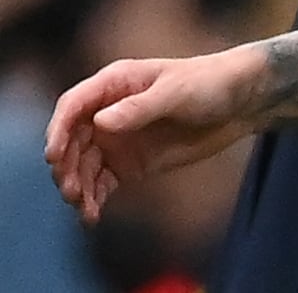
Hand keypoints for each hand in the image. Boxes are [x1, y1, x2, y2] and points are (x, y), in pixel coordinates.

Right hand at [45, 49, 262, 222]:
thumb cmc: (209, 83)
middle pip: (71, 141)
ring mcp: (116, 139)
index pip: (72, 106)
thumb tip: (100, 122)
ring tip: (84, 207)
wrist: (241, 102)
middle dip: (65, 165)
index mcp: (113, 84)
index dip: (58, 130)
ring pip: (82, 166)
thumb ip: (139, 107)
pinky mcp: (129, 163)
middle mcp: (107, 112)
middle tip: (71, 189)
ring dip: (77, 186)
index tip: (53, 155)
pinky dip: (94, 198)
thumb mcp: (177, 92)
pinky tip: (93, 216)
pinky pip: (101, 183)